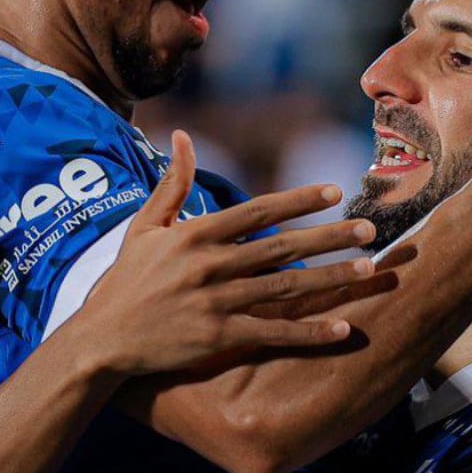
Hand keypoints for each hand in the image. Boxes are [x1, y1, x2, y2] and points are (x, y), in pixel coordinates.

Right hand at [79, 131, 376, 375]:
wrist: (100, 338)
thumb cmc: (125, 280)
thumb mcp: (144, 226)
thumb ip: (172, 183)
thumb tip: (179, 135)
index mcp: (195, 235)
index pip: (257, 211)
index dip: (298, 200)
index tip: (335, 192)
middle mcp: (209, 265)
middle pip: (282, 247)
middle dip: (330, 237)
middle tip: (371, 229)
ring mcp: (215, 302)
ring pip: (285, 287)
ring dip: (330, 278)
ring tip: (368, 270)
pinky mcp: (217, 337)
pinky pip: (272, 332)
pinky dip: (309, 332)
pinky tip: (342, 327)